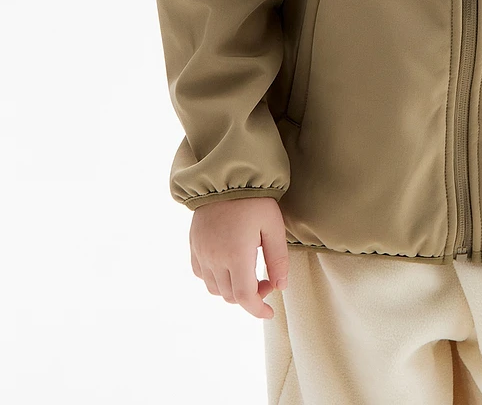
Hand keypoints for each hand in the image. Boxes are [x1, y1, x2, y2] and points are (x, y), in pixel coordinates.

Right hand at [189, 196, 289, 318]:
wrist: (225, 176)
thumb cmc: (254, 199)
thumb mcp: (273, 226)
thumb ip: (278, 259)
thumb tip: (280, 287)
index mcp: (236, 254)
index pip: (244, 297)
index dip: (257, 310)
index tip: (270, 312)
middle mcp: (214, 258)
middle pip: (230, 296)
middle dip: (250, 297)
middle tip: (266, 281)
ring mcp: (201, 252)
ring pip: (214, 288)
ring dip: (232, 290)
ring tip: (248, 273)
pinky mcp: (194, 245)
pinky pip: (201, 274)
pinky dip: (215, 279)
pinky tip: (228, 266)